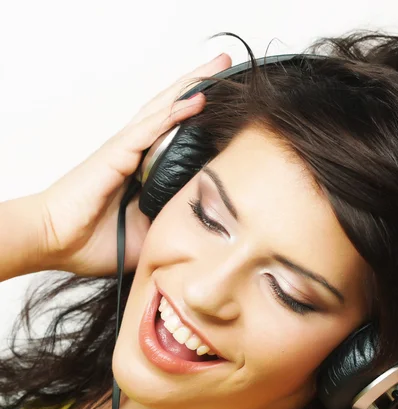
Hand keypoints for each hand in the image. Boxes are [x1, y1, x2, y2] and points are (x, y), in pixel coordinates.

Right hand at [39, 52, 231, 275]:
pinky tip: (196, 100)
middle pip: (172, 110)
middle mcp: (135, 151)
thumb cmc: (94, 240)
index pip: (176, 132)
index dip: (199, 114)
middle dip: (200, 85)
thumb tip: (203, 231)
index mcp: (142, 168)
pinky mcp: (116, 153)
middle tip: (227, 65)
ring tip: (218, 66)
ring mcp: (125, 148)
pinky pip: (150, 128)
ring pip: (164, 109)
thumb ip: (174, 227)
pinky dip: (174, 113)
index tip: (228, 103)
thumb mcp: (150, 237)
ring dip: (191, 86)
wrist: (55, 241)